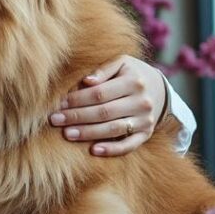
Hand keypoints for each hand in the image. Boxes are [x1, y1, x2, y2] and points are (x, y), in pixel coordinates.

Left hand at [49, 55, 167, 156]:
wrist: (159, 88)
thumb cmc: (131, 74)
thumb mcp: (122, 63)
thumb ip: (104, 69)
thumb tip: (87, 81)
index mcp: (133, 82)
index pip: (99, 94)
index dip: (77, 100)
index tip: (59, 104)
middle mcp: (141, 102)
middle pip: (104, 112)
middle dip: (77, 117)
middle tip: (55, 120)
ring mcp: (145, 120)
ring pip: (113, 129)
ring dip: (88, 133)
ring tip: (67, 134)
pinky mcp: (147, 134)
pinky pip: (129, 145)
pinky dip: (112, 149)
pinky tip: (93, 150)